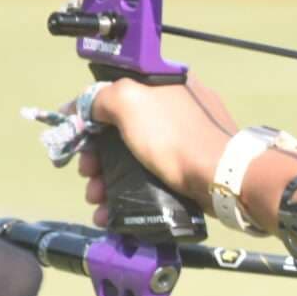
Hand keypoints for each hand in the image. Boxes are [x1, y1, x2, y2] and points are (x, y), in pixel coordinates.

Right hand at [79, 79, 239, 223]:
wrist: (223, 178)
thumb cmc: (175, 136)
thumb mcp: (130, 101)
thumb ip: (102, 97)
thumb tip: (84, 107)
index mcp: (164, 84)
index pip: (116, 92)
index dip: (89, 114)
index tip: (73, 137)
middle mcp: (174, 107)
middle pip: (120, 129)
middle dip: (96, 155)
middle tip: (87, 174)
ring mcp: (183, 139)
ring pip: (131, 157)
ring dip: (106, 179)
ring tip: (96, 200)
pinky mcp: (187, 169)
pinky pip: (148, 177)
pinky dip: (126, 192)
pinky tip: (110, 212)